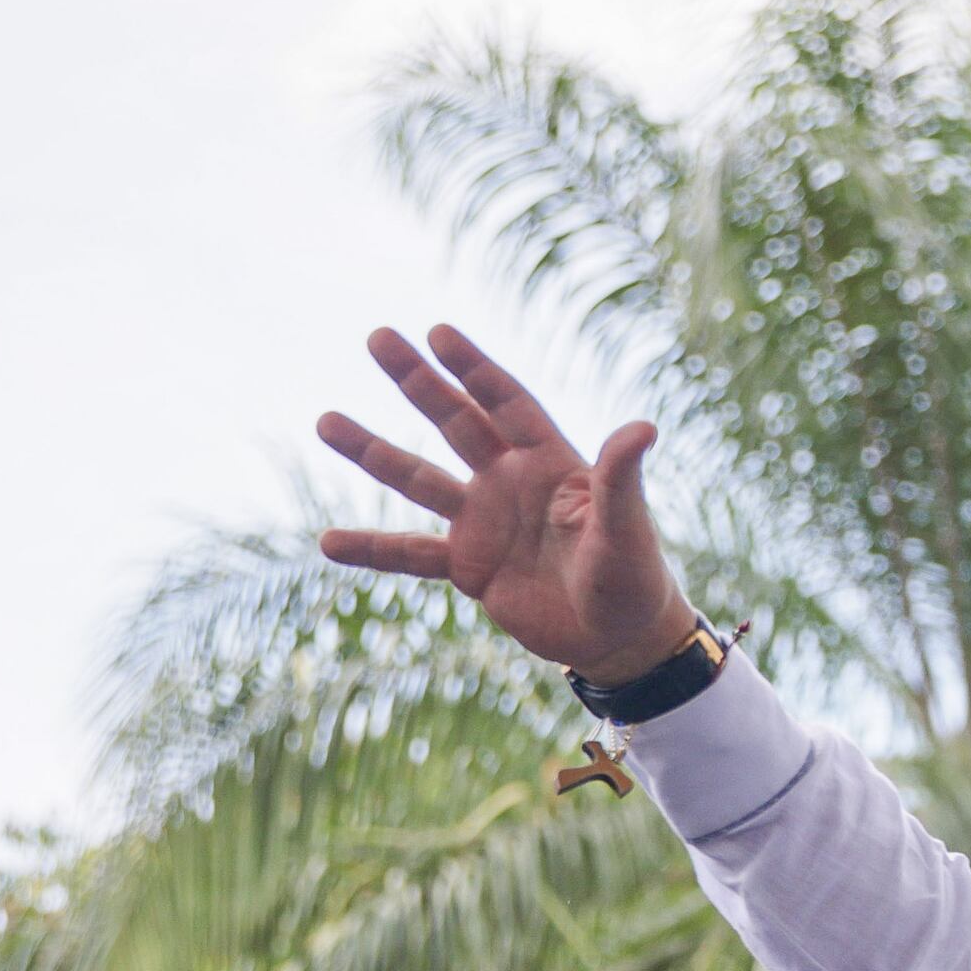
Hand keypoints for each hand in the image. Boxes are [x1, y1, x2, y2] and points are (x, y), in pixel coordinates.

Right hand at [317, 325, 697, 682]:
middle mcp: (509, 482)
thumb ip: (620, 478)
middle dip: (418, 381)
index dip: (474, 370)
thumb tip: (644, 426)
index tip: (439, 333)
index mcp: (549, 462)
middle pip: (455, 421)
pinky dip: (373, 550)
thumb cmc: (633, 577)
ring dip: (373, 451)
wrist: (617, 638)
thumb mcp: (625, 527)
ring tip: (326, 421)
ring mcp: (483, 523)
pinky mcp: (468, 568)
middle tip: (378, 338)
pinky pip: (411, 554)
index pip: (506, 403)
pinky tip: (328, 542)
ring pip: (418, 478)